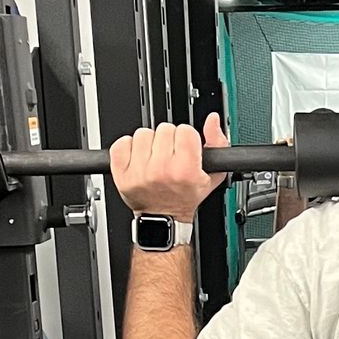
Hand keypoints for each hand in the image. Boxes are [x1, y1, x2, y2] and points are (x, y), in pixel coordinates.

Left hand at [108, 113, 228, 219]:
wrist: (164, 218)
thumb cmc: (186, 197)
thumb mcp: (211, 174)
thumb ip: (217, 143)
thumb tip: (212, 120)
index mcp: (185, 171)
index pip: (185, 130)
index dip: (186, 138)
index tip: (184, 150)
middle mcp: (161, 171)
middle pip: (164, 129)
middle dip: (167, 140)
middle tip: (169, 156)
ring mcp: (139, 173)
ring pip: (143, 133)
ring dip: (148, 143)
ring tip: (154, 158)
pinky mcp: (122, 174)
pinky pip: (121, 144)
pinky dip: (128, 148)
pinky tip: (138, 159)